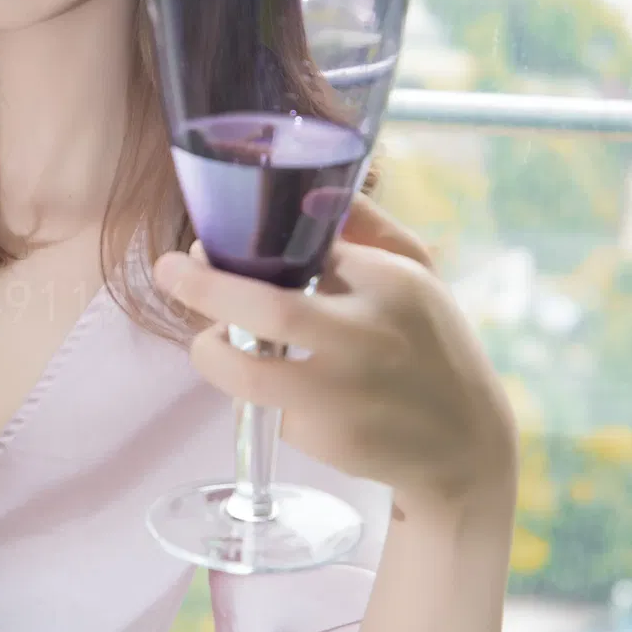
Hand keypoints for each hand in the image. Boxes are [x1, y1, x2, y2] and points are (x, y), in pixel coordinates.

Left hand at [152, 196, 518, 517]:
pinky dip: (265, 398)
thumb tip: (308, 187)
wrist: (463, 443)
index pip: (308, 249)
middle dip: (207, 287)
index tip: (211, 242)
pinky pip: (274, 411)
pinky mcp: (329, 442)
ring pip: (250, 374)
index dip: (250, 246)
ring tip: (211, 342)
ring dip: (213, 352)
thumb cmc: (429, 344)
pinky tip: (289, 393)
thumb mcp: (417, 274)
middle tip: (167, 269)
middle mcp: (368, 339)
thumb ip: (367, 226)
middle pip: (274, 309)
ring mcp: (345, 396)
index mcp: (392, 285)